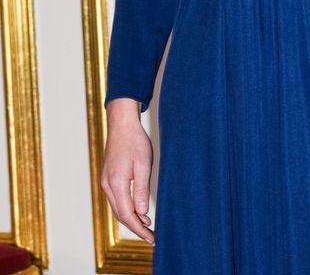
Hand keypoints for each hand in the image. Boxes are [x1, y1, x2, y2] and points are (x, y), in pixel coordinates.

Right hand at [101, 98, 154, 243]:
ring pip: (118, 209)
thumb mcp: (143, 165)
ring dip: (131, 219)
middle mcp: (107, 186)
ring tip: (147, 225)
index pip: (128, 215)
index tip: (152, 237)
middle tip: (152, 236)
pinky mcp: (108, 178)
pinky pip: (116, 200)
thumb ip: (142, 190)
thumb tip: (142, 213)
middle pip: (121, 215)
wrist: (121, 124)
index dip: (139, 228)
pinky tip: (138, 209)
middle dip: (136, 227)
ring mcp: (106, 182)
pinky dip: (126, 208)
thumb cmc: (135, 141)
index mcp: (117, 184)